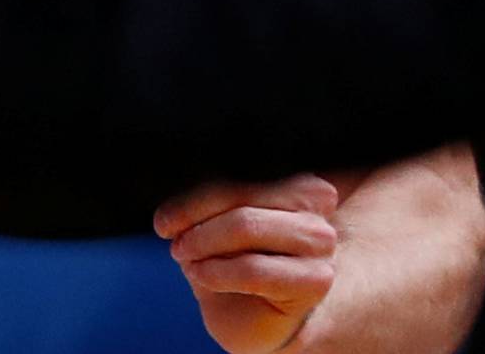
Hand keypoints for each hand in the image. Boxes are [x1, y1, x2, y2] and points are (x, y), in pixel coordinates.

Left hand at [154, 176, 340, 353]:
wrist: (257, 319)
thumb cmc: (235, 260)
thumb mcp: (218, 218)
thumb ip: (211, 194)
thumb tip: (181, 172)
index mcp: (294, 171)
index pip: (241, 167)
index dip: (196, 191)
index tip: (164, 216)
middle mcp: (317, 198)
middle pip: (242, 189)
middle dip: (195, 212)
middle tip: (167, 231)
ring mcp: (320, 238)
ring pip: (246, 225)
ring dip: (205, 240)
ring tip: (183, 253)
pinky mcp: (315, 278)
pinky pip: (252, 268)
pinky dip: (218, 271)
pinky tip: (199, 274)